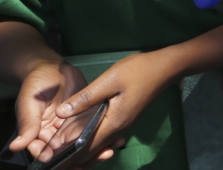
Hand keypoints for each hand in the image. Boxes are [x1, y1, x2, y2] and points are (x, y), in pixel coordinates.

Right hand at [8, 60, 119, 164]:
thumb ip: (27, 124)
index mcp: (39, 133)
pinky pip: (95, 127)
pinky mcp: (87, 115)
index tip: (59, 158)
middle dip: (78, 158)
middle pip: (66, 150)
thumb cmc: (36, 84)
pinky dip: (105, 134)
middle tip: (93, 157)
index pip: (43, 150)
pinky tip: (117, 139)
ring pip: (83, 142)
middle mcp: (56, 133)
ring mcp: (72, 125)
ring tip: (108, 152)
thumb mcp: (29, 103)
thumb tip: (16, 146)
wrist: (52, 67)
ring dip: (95, 149)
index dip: (51, 156)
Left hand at [48, 51, 177, 166]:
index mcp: (113, 123)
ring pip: (99, 145)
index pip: (86, 148)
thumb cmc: (138, 71)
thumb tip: (60, 113)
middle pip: (93, 151)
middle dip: (73, 157)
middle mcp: (118, 129)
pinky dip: (92, 141)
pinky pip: (105, 137)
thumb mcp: (109, 80)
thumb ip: (85, 98)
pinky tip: (82, 136)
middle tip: (54, 157)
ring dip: (82, 151)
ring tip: (63, 150)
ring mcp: (124, 125)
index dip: (68, 156)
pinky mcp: (126, 119)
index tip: (52, 158)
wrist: (166, 67)